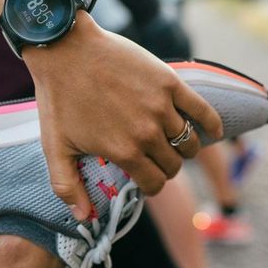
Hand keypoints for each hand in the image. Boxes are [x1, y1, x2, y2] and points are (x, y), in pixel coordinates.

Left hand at [23, 12, 222, 219]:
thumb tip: (83, 218)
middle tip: (153, 160)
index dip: (149, 186)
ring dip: (183, 148)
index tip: (143, 179)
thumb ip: (67, 186)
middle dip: (165, 167)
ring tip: (171, 144)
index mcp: (124, 151)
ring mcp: (162, 107)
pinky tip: (212, 131)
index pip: (154, 183)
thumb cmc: (58, 98)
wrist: (65, 49)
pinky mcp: (170, 82)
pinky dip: (212, 125)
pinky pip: (203, 111)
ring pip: (189, 142)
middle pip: (174, 165)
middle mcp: (148, 133)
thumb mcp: (54, 147)